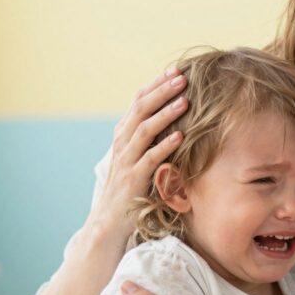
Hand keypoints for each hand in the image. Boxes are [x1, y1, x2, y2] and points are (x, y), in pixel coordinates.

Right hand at [89, 66, 188, 241]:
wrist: (108, 223)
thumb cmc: (128, 190)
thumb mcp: (136, 159)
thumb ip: (147, 139)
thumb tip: (170, 119)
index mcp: (122, 136)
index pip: (137, 102)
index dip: (155, 85)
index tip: (175, 71)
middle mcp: (121, 144)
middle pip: (140, 110)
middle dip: (162, 92)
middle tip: (183, 78)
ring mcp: (126, 162)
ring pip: (144, 130)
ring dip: (166, 114)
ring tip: (186, 100)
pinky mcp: (133, 180)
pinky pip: (149, 159)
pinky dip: (165, 146)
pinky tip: (181, 137)